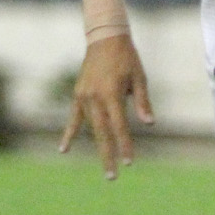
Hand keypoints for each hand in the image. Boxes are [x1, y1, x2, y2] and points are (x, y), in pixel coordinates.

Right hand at [59, 34, 155, 179]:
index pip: (119, 126)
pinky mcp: (78, 94)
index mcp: (112, 93)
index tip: (129, 163)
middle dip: (108, 155)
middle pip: (102, 132)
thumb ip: (142, 101)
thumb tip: (150, 123)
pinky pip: (73, 118)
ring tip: (106, 166)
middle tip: (112, 177)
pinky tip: (64, 150)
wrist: (104, 38)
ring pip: (91, 127)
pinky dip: (69, 134)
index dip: (124, 145)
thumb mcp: (139, 78)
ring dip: (98, 146)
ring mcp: (83, 96)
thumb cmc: (127, 58)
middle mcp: (95, 97)